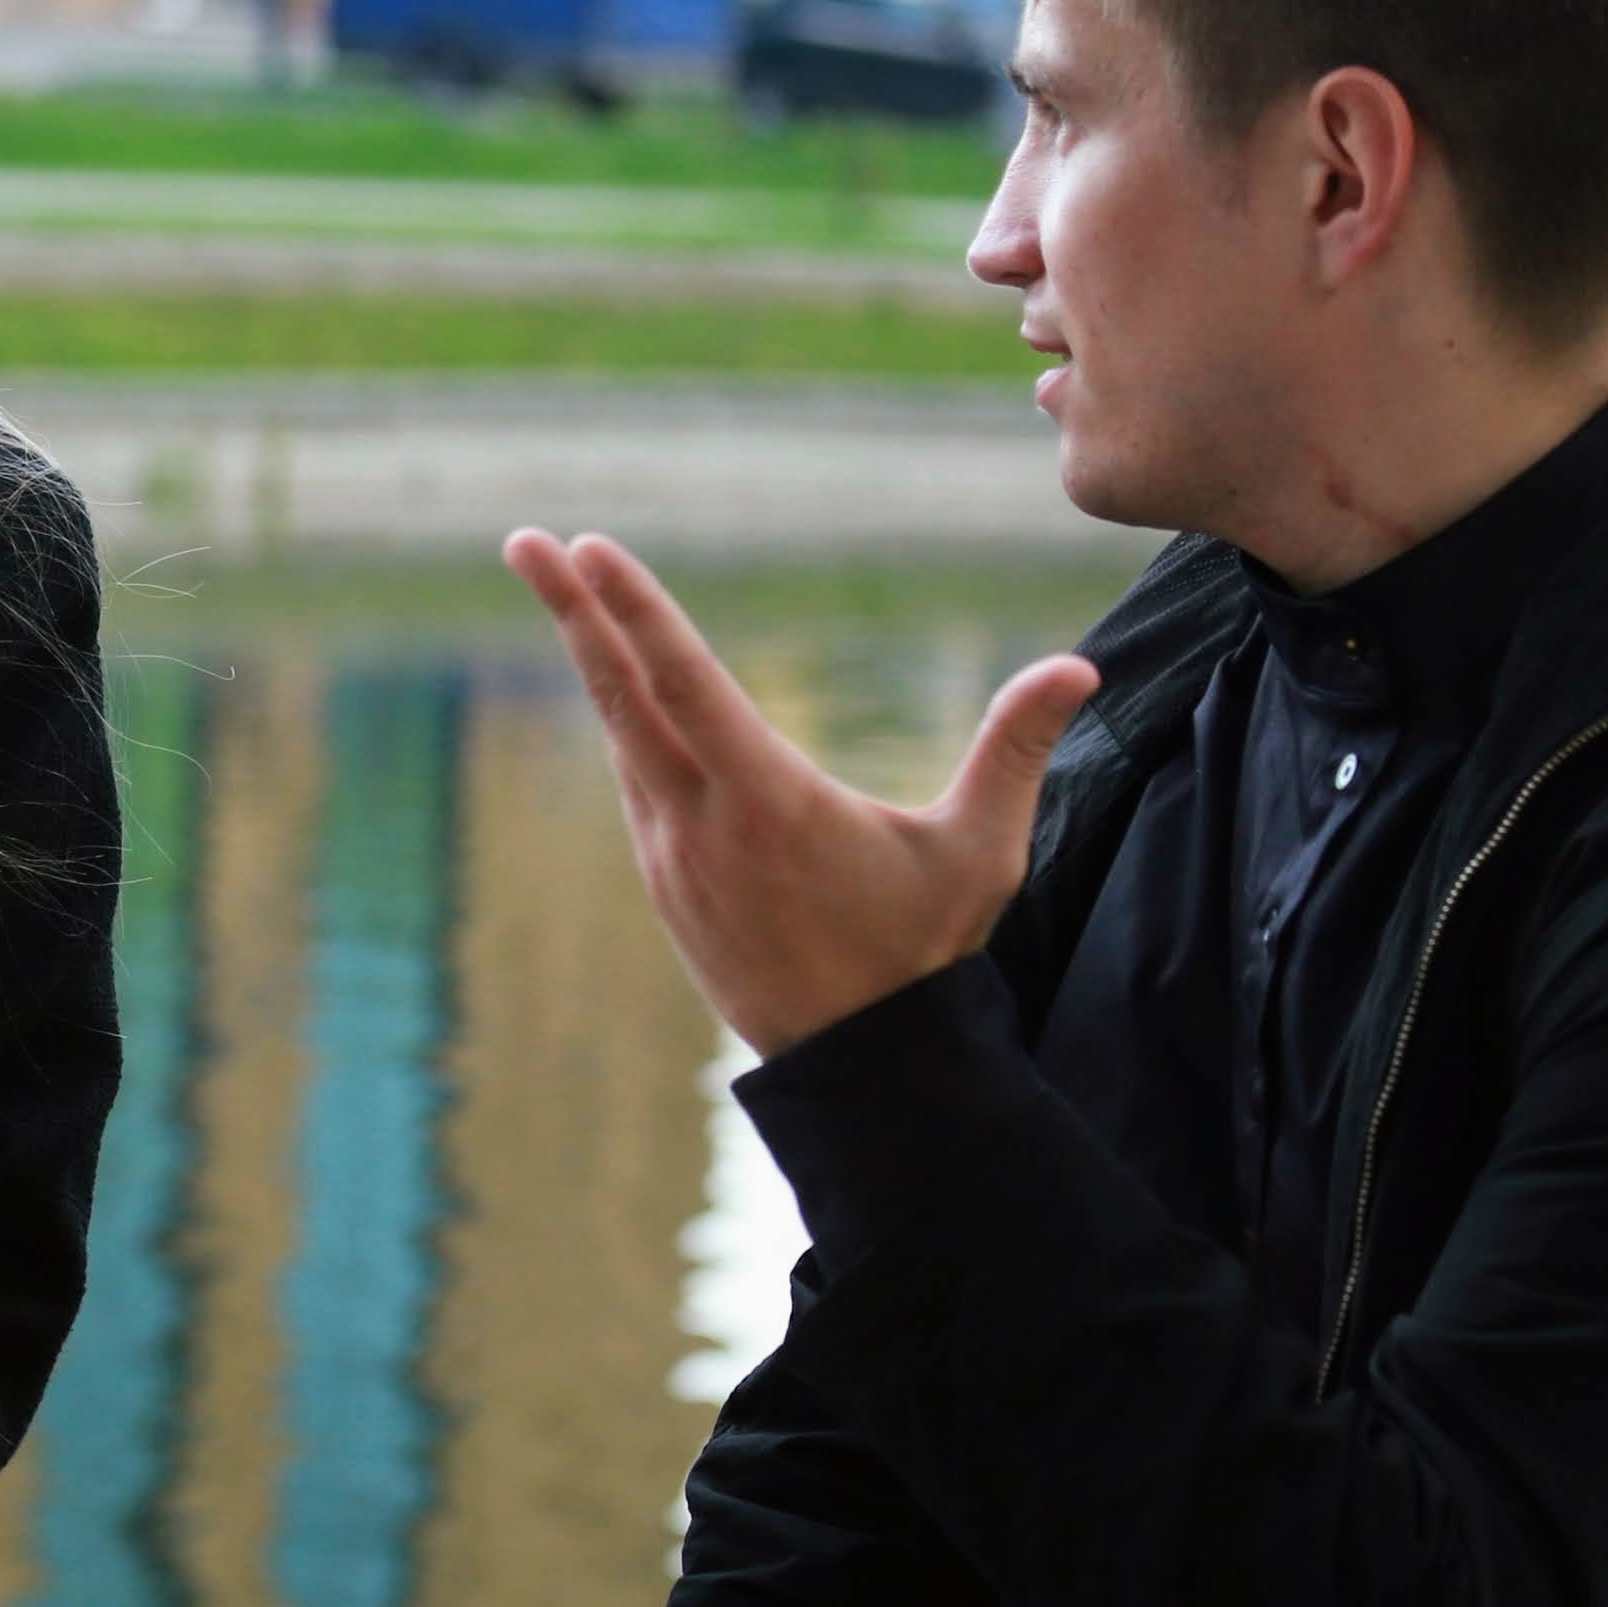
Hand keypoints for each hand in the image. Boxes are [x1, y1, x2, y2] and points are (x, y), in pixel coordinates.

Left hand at [504, 528, 1096, 1059]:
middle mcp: (701, 823)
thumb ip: (1016, 750)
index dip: (635, 610)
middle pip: (622, 696)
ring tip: (560, 587)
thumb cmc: (923, 953)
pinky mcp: (666, 879)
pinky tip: (612, 681)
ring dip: (591, 658)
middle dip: (573, 612)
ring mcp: (672, 854)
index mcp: (768, 802)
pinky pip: (636, 780)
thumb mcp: (981, 851)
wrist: (860, 1065)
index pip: (686, 683)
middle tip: (525, 541)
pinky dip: (621, 720)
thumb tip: (1082, 666)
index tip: (589, 547)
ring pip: (621, 735)